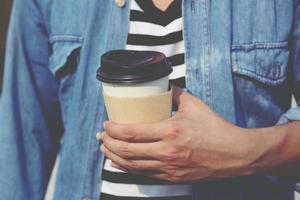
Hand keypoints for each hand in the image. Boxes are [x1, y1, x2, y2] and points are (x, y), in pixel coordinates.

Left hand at [98, 86, 254, 182]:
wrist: (234, 154)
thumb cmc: (215, 128)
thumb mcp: (194, 105)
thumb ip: (174, 94)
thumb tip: (161, 85)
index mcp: (170, 131)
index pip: (132, 132)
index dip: (113, 129)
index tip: (106, 123)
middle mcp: (166, 152)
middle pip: (126, 151)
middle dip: (108, 142)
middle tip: (101, 135)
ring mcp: (168, 167)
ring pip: (131, 165)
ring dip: (114, 156)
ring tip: (105, 148)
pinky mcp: (172, 177)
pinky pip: (143, 174)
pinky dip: (127, 167)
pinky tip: (120, 161)